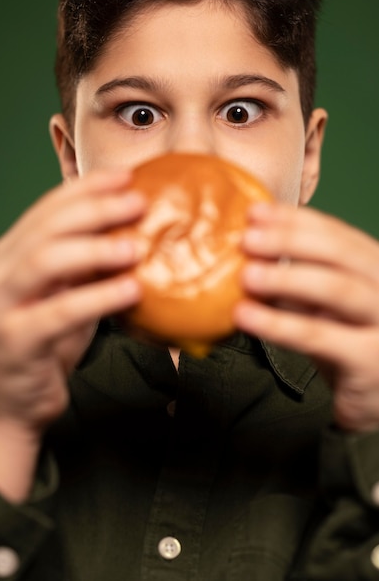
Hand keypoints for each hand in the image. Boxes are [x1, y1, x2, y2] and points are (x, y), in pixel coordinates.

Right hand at [0, 169, 144, 499]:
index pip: (47, 208)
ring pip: (44, 260)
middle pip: (46, 227)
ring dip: (94, 248)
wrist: (14, 403)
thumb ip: (87, 266)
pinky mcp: (14, 340)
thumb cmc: (47, 343)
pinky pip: (58, 312)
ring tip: (136, 247)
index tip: (126, 176)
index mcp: (11, 254)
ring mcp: (0, 305)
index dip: (86, 188)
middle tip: (138, 203)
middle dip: (94, 209)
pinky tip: (132, 291)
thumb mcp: (67, 294)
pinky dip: (97, 297)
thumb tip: (134, 232)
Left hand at [234, 202, 378, 432]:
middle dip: (290, 240)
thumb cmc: (345, 343)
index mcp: (374, 266)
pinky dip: (278, 324)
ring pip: (336, 289)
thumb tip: (246, 254)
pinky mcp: (370, 359)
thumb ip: (296, 281)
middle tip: (246, 239)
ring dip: (286, 278)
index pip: (336, 233)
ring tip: (246, 275)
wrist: (376, 399)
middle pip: (340, 253)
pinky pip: (319, 336)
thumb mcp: (322, 305)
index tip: (254, 211)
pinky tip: (245, 317)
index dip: (295, 220)